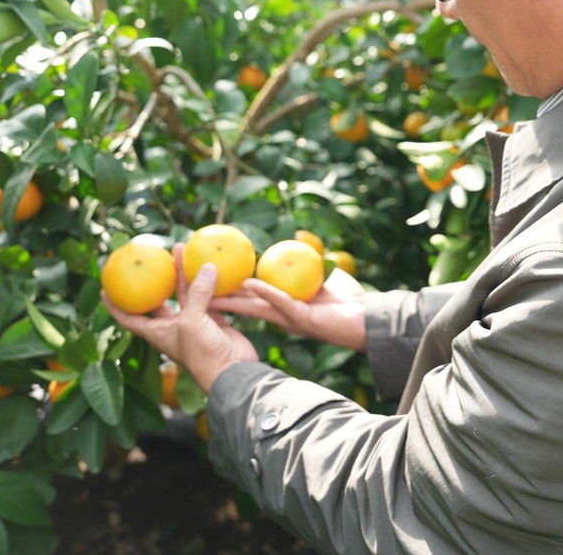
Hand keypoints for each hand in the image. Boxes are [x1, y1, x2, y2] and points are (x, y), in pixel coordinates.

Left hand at [102, 244, 257, 392]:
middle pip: (160, 298)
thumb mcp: (192, 322)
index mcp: (157, 332)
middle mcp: (172, 327)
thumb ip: (198, 293)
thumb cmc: (203, 353)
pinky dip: (209, 283)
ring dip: (184, 274)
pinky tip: (209, 265)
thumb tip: (207, 266)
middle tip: (153, 258)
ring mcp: (194, 323)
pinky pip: (208, 297)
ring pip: (186, 293)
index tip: (105, 289)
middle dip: (156, 278)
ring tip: (181, 250)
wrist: (232, 371)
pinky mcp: (213, 320)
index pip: (129, 318)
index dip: (115, 306)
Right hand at [210, 268, 367, 351]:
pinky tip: (250, 284)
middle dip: (221, 300)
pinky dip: (266, 292)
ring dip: (234, 298)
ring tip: (212, 291)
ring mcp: (291, 318)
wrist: (368, 318)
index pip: (251, 298)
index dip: (230, 290)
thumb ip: (305, 263)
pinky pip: (281, 303)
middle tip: (195, 290)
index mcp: (283, 306)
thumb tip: (294, 244)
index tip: (210, 279)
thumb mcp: (322, 275)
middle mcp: (282, 315)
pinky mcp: (303, 319)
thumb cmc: (347, 298)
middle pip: (245, 307)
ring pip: (256, 308)